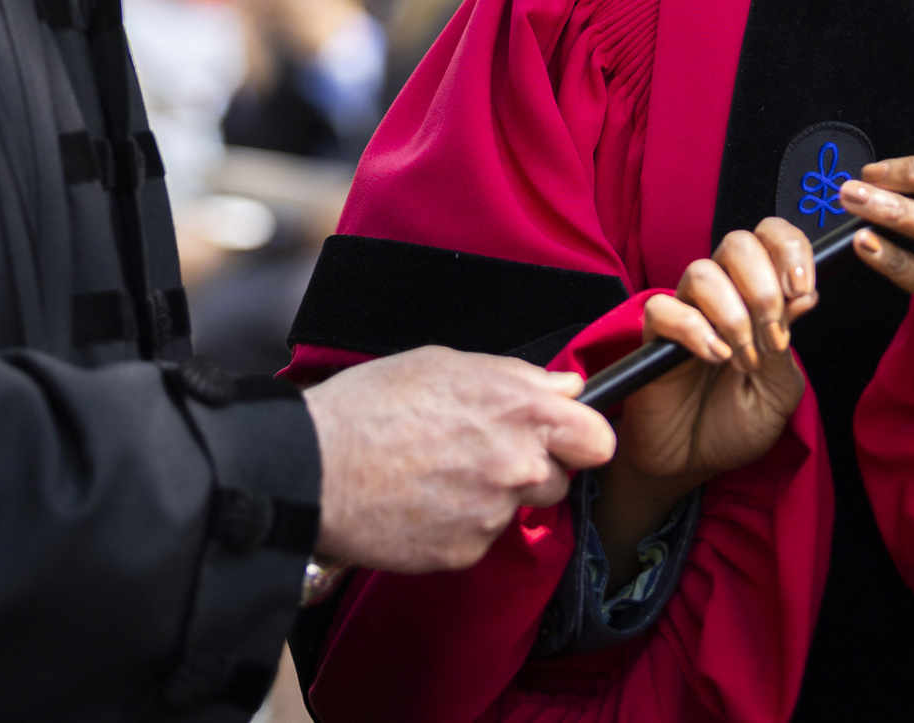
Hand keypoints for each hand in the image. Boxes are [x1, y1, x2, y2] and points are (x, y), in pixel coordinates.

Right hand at [304, 345, 615, 572]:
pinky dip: (456, 524)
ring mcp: (493, 514)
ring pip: (514, 509)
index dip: (582, 438)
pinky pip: (478, 538)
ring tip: (437, 475)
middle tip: (481, 454)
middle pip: (559, 480)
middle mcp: (516, 464)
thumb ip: (515, 378)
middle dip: (531, 469)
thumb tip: (561, 388)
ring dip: (491, 496)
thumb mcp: (444, 362)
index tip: (566, 438)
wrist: (314, 467)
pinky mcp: (466, 552)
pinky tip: (419, 502)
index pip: (598, 439)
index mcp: (520, 409)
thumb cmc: (369, 405)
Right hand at [596, 220, 816, 584]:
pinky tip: (714, 358)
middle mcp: (722, 294)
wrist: (693, 462)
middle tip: (773, 333)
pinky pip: (664, 310)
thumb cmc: (736, 424)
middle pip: (737, 243)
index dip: (790, 249)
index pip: (771, 238)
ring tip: (743, 360)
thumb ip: (787, 345)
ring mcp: (686, 312)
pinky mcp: (653, 337)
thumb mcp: (779, 391)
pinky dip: (695, 331)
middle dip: (764, 285)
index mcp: (758, 297)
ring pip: (701, 272)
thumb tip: (803, 295)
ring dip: (733, 314)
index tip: (803, 290)